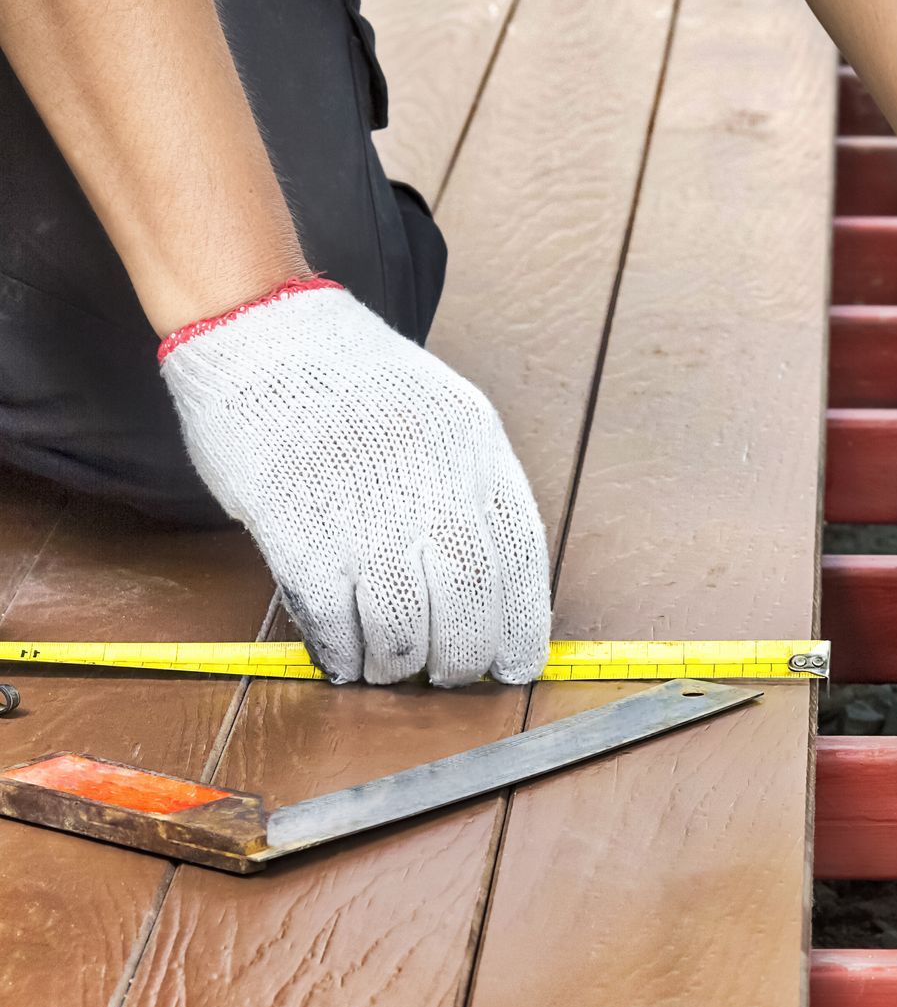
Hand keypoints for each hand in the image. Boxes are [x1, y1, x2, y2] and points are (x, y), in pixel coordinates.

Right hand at [160, 279, 550, 685]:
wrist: (264, 332)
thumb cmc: (356, 380)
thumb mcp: (448, 414)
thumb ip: (474, 485)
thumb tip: (494, 577)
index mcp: (476, 452)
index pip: (520, 562)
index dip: (522, 627)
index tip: (518, 664)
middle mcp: (429, 486)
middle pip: (468, 604)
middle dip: (464, 657)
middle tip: (452, 675)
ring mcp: (364, 513)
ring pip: (404, 628)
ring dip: (402, 665)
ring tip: (395, 669)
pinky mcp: (298, 532)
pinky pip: (334, 621)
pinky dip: (345, 653)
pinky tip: (347, 657)